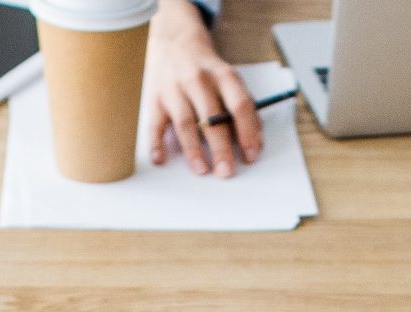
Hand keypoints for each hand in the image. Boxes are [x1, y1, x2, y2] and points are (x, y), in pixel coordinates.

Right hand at [142, 0, 261, 175]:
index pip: (239, 105)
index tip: (251, 156)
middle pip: (211, 117)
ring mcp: (174, 89)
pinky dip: (156, 143)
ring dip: (193, 149)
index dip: (247, 132)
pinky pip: (155, 124)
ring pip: (185, 122)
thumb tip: (255, 141)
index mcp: (223, 76)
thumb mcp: (229, 79)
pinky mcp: (155, 99)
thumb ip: (243, 107)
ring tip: (201, 170)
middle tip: (226, 172)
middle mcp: (198, 80)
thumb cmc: (206, 69)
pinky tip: (161, 159)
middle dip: (220, 147)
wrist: (174, 41)